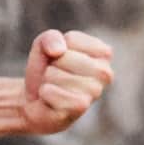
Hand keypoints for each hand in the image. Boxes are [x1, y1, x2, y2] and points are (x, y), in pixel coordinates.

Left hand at [0, 28, 116, 135]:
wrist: (38, 101)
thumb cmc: (47, 70)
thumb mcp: (44, 45)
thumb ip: (50, 38)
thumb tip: (58, 51)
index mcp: (103, 53)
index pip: (72, 39)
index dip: (56, 47)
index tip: (59, 58)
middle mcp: (105, 72)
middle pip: (64, 56)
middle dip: (52, 65)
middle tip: (55, 75)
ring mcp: (95, 91)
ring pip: (56, 74)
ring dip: (47, 80)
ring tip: (54, 87)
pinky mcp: (81, 107)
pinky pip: (52, 92)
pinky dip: (44, 93)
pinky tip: (51, 99)